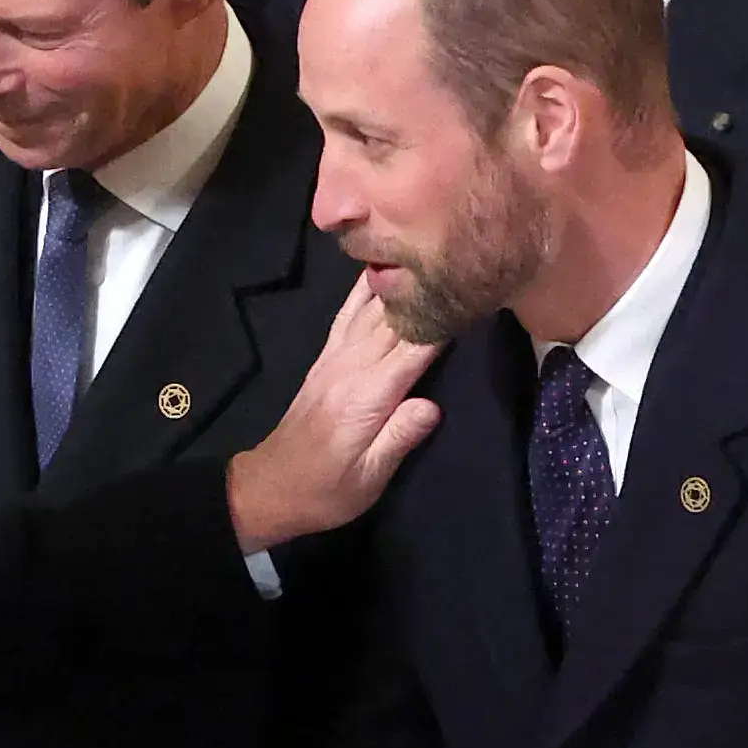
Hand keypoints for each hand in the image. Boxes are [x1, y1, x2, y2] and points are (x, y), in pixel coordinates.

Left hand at [224, 280, 440, 553]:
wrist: (270, 487)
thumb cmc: (325, 491)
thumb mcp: (368, 479)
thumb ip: (398, 439)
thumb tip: (433, 406)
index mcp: (366, 397)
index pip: (415, 348)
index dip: (446, 320)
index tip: (477, 295)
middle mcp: (349, 368)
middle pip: (397, 319)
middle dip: (432, 292)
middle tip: (467, 266)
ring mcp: (334, 359)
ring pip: (372, 309)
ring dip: (403, 282)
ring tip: (433, 256)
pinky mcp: (325, 359)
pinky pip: (347, 314)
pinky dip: (364, 289)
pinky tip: (378, 267)